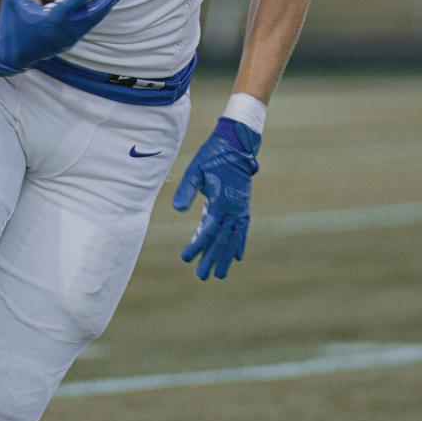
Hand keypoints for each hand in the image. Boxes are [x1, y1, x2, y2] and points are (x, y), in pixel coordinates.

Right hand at [0, 0, 131, 73]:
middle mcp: (69, 29)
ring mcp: (73, 36)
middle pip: (100, 10)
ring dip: (111, 0)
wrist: (11, 57)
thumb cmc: (11, 26)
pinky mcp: (72, 39)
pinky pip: (91, 21)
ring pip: (99, 17)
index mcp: (55, 18)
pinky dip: (99, 8)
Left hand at [172, 117, 260, 280]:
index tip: (185, 258)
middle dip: (212, 258)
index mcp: (221, 200)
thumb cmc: (211, 156)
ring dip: (227, 256)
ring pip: (234, 237)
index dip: (197, 246)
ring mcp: (241, 207)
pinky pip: (243, 228)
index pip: (208, 230)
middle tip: (202, 276)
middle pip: (222, 239)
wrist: (235, 144)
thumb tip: (178, 210)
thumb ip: (187, 190)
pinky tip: (239, 256)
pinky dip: (241, 243)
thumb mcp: (195, 170)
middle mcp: (234, 208)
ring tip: (221, 274)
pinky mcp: (244, 204)